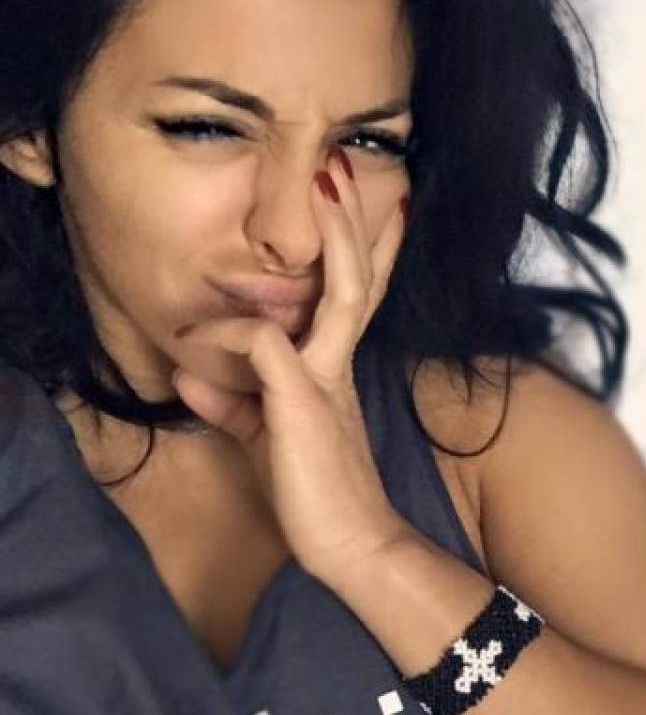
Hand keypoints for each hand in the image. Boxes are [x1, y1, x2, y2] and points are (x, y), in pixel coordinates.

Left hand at [170, 150, 415, 577]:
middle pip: (357, 280)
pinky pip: (263, 346)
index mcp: (335, 370)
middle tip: (345, 168)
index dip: (368, 251)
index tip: (382, 207)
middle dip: (353, 223)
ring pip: (339, 294)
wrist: (351, 546)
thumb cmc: (314, 494)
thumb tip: (192, 371)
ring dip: (333, 239)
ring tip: (326, 188)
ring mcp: (328, 380)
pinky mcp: (304, 403)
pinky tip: (196, 341)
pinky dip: (224, 335)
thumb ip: (233, 401)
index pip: (356, 298)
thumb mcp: (263, 437)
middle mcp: (339, 365)